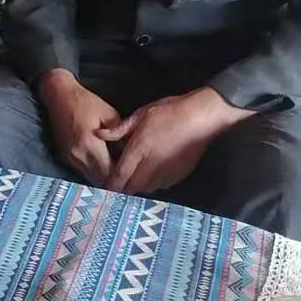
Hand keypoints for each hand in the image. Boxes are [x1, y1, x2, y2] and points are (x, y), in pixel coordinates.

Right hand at [37, 69, 121, 186]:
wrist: (58, 95)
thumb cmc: (85, 102)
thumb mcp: (109, 114)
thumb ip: (120, 136)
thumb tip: (130, 153)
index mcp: (90, 144)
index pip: (109, 173)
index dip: (122, 178)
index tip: (133, 177)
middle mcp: (78, 155)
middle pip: (100, 180)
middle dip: (114, 181)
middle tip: (128, 178)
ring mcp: (70, 157)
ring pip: (91, 178)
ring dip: (103, 177)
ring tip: (117, 170)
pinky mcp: (65, 156)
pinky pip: (83, 170)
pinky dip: (94, 171)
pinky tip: (103, 163)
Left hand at [98, 86, 249, 195]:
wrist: (201, 117)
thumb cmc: (170, 112)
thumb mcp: (141, 115)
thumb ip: (119, 129)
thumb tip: (98, 134)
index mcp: (140, 148)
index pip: (121, 173)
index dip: (112, 184)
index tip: (105, 188)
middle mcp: (153, 164)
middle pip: (134, 186)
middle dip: (124, 187)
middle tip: (118, 184)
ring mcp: (168, 171)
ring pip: (148, 188)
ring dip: (139, 186)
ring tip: (133, 179)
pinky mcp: (180, 174)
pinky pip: (162, 185)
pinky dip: (154, 183)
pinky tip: (151, 174)